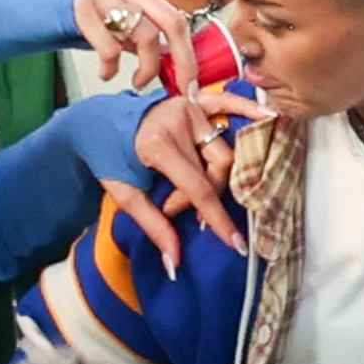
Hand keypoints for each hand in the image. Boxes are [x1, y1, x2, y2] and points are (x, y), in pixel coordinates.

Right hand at [73, 0, 218, 94]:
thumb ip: (157, 26)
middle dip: (184, 60)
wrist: (48, 11)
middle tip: (187, 85)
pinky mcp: (81, 6)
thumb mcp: (132, 12)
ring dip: (146, 68)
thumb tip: (184, 62)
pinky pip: (110, 45)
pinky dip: (113, 66)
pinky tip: (110, 72)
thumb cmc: (100, 16)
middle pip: (171, 19)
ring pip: (143, 36)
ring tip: (141, 80)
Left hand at [101, 88, 250, 266]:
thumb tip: (175, 263)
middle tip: (176, 207)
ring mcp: (189, 108)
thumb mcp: (124, 194)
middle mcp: (178, 120)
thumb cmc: (107, 157)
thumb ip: (153, 226)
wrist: (94, 121)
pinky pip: (227, 104)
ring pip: (223, 151)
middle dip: (202, 197)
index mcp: (158, 143)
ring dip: (214, 175)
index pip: (198, 188)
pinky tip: (269, 115)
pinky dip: (247, 108)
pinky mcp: (193, 101)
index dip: (216, 217)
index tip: (235, 242)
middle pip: (217, 170)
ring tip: (191, 186)